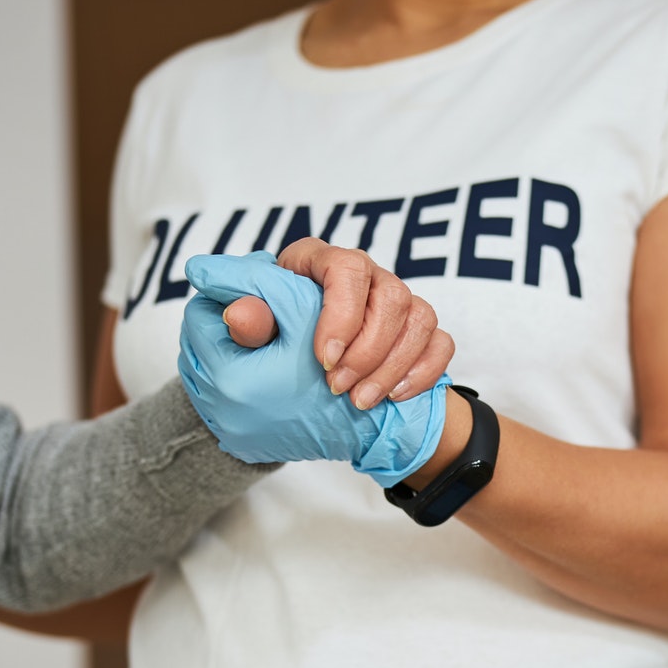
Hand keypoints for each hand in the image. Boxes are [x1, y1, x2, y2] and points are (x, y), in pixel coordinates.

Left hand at [178, 251, 449, 487]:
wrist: (296, 403)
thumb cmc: (265, 363)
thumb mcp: (245, 345)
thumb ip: (243, 322)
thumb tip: (227, 301)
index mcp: (314, 264)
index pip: (341, 266)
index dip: (339, 313)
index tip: (321, 359)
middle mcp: (361, 276)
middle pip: (389, 293)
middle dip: (367, 347)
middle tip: (335, 385)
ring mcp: (395, 303)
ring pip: (417, 316)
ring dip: (390, 367)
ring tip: (357, 401)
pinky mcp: (418, 334)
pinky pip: (440, 343)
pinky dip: (421, 373)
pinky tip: (393, 398)